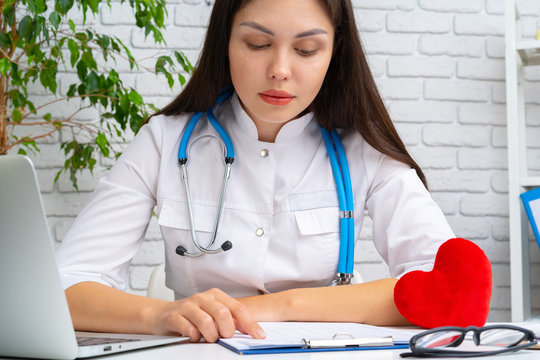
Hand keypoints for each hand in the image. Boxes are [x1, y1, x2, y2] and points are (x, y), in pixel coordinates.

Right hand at [150, 288, 265, 342]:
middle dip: (227, 330)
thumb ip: (229, 319)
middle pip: (223, 314)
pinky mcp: (175, 316)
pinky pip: (190, 330)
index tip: (259, 335)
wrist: (161, 314)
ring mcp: (188, 305)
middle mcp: (203, 297)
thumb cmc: (191, 315)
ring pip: (207, 322)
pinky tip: (194, 337)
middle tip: (224, 337)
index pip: (238, 308)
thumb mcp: (212, 313)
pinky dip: (195, 337)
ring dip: (210, 336)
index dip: (250, 323)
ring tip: (208, 338)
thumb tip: (249, 330)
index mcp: (216, 296)